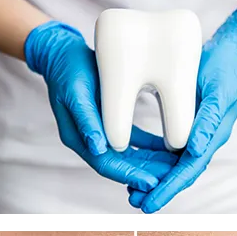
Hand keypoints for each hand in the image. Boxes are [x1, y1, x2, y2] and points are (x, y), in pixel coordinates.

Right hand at [24, 21, 177, 190]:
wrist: (61, 54)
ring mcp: (99, 133)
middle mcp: (89, 140)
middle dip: (146, 172)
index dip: (130, 174)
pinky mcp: (109, 123)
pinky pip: (132, 141)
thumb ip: (87, 120)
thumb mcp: (76, 92)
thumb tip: (98, 147)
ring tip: (175, 165)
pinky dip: (148, 146)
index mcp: (78, 138)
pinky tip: (167, 147)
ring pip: (128, 155)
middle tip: (174, 176)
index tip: (154, 181)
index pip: (106, 163)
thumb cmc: (68, 68)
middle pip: (120, 164)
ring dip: (150, 162)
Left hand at [128, 0, 236, 212]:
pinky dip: (151, 158)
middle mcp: (202, 141)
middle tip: (135, 200)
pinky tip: (135, 161)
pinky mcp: (185, 128)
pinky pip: (166, 149)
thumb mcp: (218, 92)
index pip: (188, 170)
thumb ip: (207, 121)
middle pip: (178, 173)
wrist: (231, 53)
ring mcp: (194, 136)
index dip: (168, 188)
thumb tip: (194, 150)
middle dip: (157, 189)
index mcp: (211, 136)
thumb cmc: (226, 69)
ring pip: (170, 164)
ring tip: (131, 188)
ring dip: (152, 176)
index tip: (150, 201)